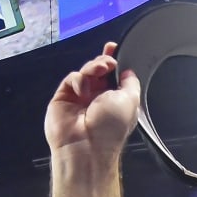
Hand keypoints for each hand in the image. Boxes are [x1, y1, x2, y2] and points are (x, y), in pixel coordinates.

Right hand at [44, 41, 139, 166]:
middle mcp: (98, 98)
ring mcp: (80, 98)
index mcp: (115, 100)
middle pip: (99, 70)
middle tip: (108, 62)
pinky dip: (78, 79)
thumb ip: (131, 82)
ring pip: (86, 71)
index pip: (114, 75)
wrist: (86, 147)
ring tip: (100, 70)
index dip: (114, 60)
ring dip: (93, 67)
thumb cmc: (110, 130)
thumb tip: (128, 71)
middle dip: (104, 61)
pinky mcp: (64, 98)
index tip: (114, 48)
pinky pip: (72, 78)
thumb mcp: (131, 101)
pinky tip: (83, 89)